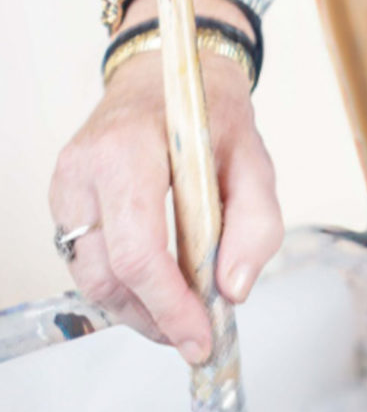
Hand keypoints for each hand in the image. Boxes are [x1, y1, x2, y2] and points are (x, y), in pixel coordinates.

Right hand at [49, 0, 282, 363]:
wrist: (166, 73)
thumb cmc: (207, 113)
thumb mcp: (254, 161)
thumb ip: (256, 226)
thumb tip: (233, 290)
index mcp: (129, 150)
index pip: (138, 251)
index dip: (169, 306)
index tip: (199, 336)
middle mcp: (84, 169)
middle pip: (107, 274)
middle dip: (154, 318)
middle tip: (194, 337)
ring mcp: (66, 186)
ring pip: (91, 278)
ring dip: (137, 310)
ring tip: (179, 319)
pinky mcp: (65, 201)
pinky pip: (88, 262)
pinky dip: (124, 288)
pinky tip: (157, 292)